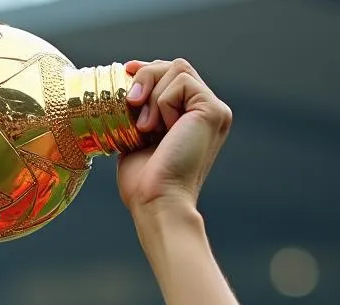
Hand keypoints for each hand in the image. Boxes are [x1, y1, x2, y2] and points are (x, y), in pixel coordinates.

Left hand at [116, 59, 231, 216]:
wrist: (157, 202)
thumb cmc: (144, 184)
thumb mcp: (136, 140)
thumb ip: (139, 114)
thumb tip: (127, 90)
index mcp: (191, 119)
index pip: (172, 77)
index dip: (148, 70)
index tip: (126, 71)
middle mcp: (207, 112)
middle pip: (175, 66)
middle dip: (146, 78)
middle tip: (131, 104)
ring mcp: (213, 110)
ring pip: (178, 68)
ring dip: (152, 93)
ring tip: (145, 127)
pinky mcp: (213, 110)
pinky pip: (181, 81)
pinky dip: (162, 103)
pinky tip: (160, 129)